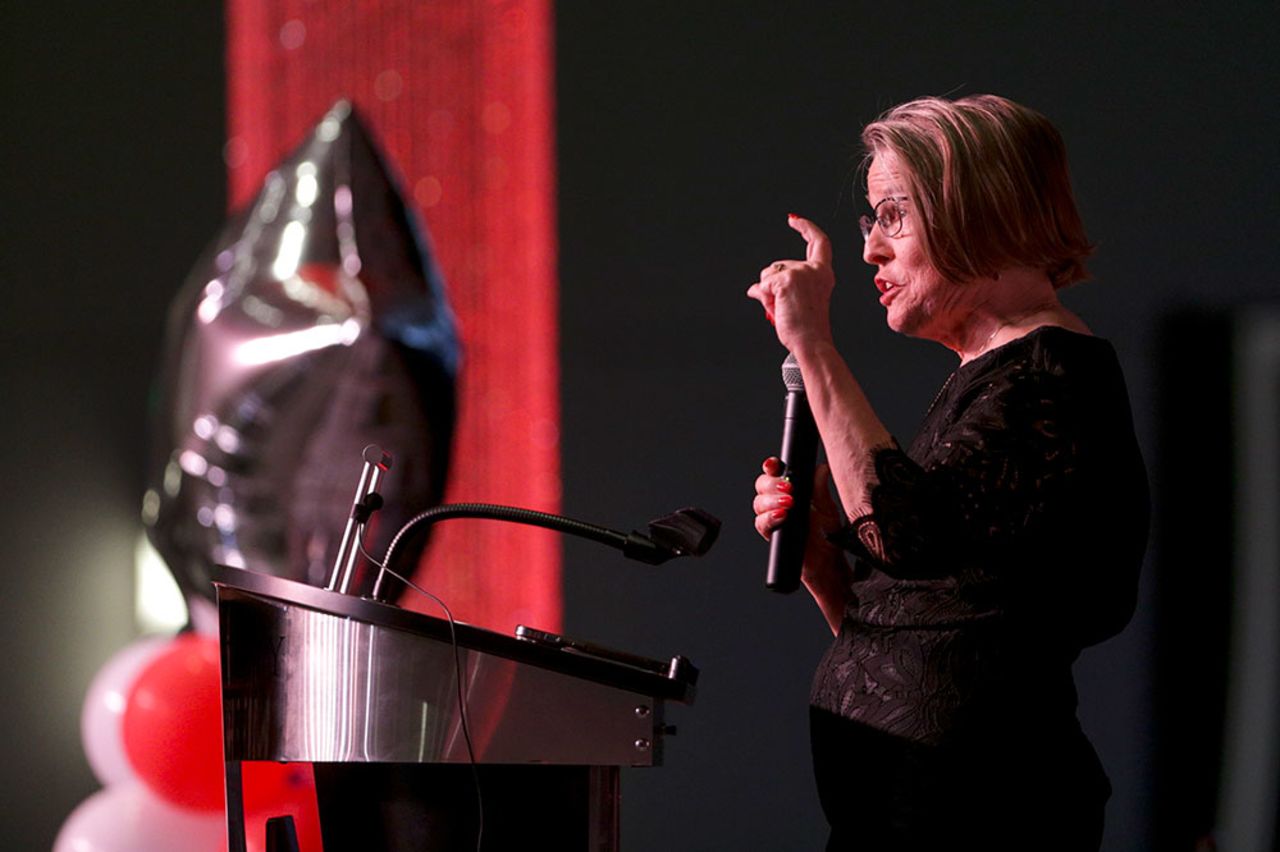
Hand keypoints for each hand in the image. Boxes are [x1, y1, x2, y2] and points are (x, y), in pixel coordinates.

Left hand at [746, 214, 835, 352]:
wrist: (811, 341)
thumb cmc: (808, 328)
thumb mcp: (796, 301)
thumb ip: (780, 288)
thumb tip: (755, 288)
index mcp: (823, 273)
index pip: (818, 242)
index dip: (806, 227)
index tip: (794, 220)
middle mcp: (814, 269)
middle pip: (779, 265)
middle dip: (773, 284)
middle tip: (785, 306)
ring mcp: (800, 272)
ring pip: (767, 275)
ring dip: (768, 292)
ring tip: (783, 309)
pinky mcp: (786, 280)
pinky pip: (762, 285)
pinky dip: (764, 298)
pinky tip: (777, 308)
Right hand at [755, 458, 851, 632]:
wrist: (828, 564)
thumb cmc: (828, 536)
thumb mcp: (828, 509)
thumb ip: (820, 489)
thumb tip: (820, 468)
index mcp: (791, 491)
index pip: (775, 473)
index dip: (771, 466)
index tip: (775, 464)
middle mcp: (778, 503)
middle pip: (762, 485)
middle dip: (771, 484)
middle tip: (788, 488)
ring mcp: (773, 519)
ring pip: (758, 503)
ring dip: (771, 501)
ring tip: (789, 504)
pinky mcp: (772, 535)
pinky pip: (761, 524)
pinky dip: (769, 518)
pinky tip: (782, 517)